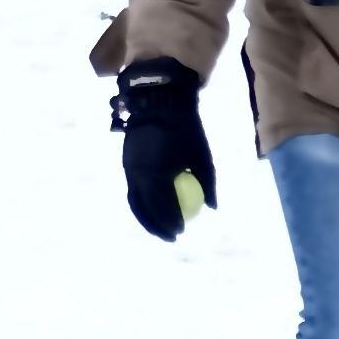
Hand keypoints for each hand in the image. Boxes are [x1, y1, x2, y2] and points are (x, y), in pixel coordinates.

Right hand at [115, 60, 217, 238]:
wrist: (159, 101)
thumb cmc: (186, 128)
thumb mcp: (202, 156)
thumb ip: (208, 183)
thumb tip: (212, 208)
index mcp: (156, 174)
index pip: (163, 207)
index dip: (171, 223)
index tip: (182, 232)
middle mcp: (137, 174)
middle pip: (145, 210)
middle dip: (156, 227)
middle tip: (171, 236)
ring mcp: (129, 168)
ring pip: (134, 201)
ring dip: (146, 217)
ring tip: (160, 227)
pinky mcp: (126, 162)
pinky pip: (132, 188)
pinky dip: (142, 201)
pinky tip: (153, 207)